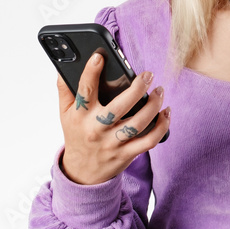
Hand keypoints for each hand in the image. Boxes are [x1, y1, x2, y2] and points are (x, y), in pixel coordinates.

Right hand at [56, 52, 170, 184]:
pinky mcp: (127, 154)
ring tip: (159, 91)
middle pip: (119, 107)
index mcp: (80, 116)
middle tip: (148, 75)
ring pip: (138, 123)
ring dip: (153, 105)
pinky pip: (149, 141)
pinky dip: (162, 126)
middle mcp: (96, 129)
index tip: (100, 56)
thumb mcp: (65, 113)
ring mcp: (113, 143)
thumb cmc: (76, 135)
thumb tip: (64, 66)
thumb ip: (65, 89)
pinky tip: (166, 113)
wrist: (82, 172)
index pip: (84, 91)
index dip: (91, 72)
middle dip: (137, 88)